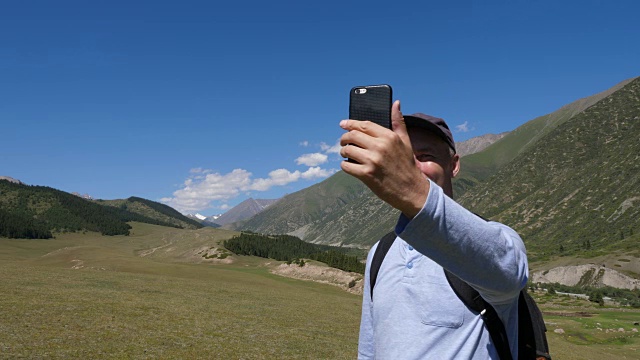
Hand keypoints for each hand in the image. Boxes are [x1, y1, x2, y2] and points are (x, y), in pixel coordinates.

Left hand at [339, 100, 429, 218]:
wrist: (412, 190)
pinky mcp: (366, 175)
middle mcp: (380, 146)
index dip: (351, 123)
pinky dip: (345, 165)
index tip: (343, 124)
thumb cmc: (407, 165)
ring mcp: (372, 161)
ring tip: (346, 154)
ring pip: (347, 150)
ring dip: (343, 151)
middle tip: (343, 142)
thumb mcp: (406, 141)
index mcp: (389, 136)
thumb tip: (396, 103)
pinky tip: (349, 166)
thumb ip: (398, 122)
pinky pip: (346, 166)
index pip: (364, 125)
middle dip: (344, 138)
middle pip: (352, 135)